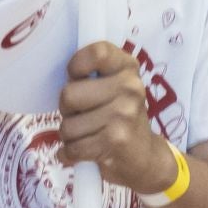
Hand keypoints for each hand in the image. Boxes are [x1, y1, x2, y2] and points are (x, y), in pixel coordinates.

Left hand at [58, 41, 175, 195]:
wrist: (144, 156)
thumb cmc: (119, 117)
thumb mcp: (114, 87)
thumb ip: (92, 75)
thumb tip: (64, 77)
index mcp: (127, 67)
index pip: (97, 52)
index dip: (76, 65)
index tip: (77, 78)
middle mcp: (130, 86)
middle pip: (68, 94)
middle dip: (67, 111)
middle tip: (84, 115)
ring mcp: (124, 114)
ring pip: (67, 126)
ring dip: (70, 136)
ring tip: (88, 135)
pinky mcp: (116, 140)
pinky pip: (72, 148)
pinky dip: (71, 154)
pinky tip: (86, 152)